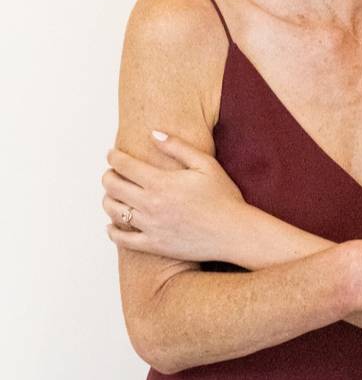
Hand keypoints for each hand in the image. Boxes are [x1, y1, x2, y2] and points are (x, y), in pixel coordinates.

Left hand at [102, 131, 247, 262]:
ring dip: (109, 200)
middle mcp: (151, 204)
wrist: (234, 232)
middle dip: (108, 176)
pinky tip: (114, 224)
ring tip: (115, 195)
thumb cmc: (224, 197)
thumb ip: (178, 147)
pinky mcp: (154, 245)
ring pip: (113, 211)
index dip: (114, 157)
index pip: (124, 165)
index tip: (112, 154)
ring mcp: (151, 226)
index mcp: (162, 182)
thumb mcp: (206, 164)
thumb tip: (153, 134)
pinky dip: (112, 231)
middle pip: (112, 187)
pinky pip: (122, 239)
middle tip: (113, 173)